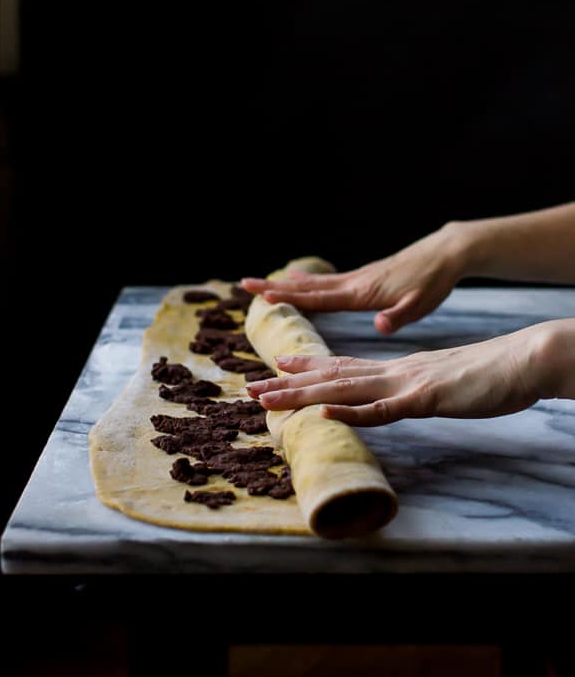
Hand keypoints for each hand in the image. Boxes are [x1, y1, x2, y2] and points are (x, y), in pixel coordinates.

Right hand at [242, 223, 467, 333]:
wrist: (444, 253)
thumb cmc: (433, 283)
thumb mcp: (421, 304)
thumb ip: (399, 316)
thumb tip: (380, 326)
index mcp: (363, 293)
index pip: (321, 297)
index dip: (293, 298)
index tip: (266, 296)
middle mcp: (354, 282)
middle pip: (308, 286)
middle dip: (275, 286)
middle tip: (245, 284)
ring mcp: (356, 278)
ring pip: (314, 282)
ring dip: (286, 284)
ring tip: (261, 284)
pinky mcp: (362, 276)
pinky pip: (326, 281)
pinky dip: (305, 282)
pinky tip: (297, 282)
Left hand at [246, 321, 572, 425]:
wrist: (522, 360)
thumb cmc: (486, 374)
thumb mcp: (441, 380)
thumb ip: (415, 386)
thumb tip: (400, 392)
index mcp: (398, 369)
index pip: (345, 367)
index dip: (310, 367)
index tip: (279, 365)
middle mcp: (394, 372)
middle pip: (333, 378)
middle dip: (290, 384)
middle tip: (252, 387)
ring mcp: (408, 384)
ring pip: (346, 391)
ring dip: (305, 395)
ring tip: (270, 397)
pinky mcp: (427, 399)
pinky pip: (385, 409)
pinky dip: (354, 413)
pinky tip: (326, 415)